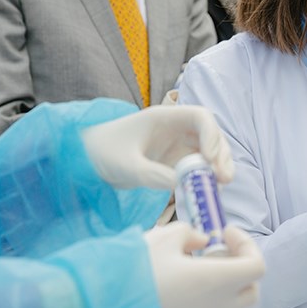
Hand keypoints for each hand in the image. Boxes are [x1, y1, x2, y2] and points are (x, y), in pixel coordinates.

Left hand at [80, 104, 233, 189]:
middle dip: (221, 154)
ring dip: (218, 166)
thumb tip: (183, 184)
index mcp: (164, 118)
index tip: (211, 158)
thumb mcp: (125, 166)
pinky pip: (197, 166)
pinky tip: (207, 190)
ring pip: (209, 151)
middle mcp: (175, 129)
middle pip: (211, 134)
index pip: (200, 117)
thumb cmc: (101, 153)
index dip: (212, 135)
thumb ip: (152, 174)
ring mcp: (176, 145)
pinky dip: (206, 176)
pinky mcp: (174, 161)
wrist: (83, 159)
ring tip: (220, 186)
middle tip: (224, 179)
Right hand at [146, 222, 263, 307]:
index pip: (257, 266)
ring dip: (225, 281)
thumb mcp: (164, 238)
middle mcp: (216, 305)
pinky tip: (182, 279)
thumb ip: (190, 234)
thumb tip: (201, 241)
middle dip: (242, 267)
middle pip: (251, 289)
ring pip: (232, 303)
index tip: (224, 233)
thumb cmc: (135, 271)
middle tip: (218, 249)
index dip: (247, 245)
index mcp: (217, 281)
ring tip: (196, 263)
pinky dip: (208, 294)